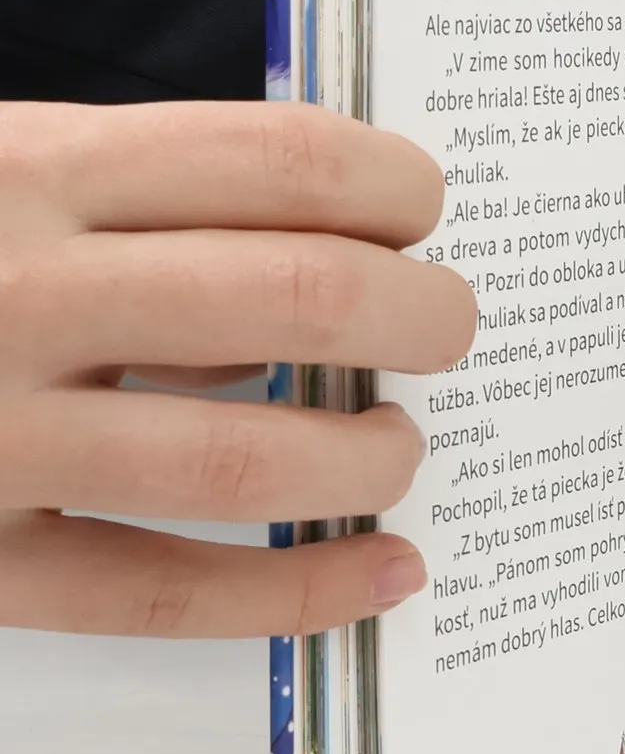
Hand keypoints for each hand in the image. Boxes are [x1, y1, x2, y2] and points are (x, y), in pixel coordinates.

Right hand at [0, 101, 475, 636]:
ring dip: (369, 455)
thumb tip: (346, 249)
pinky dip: (298, 592)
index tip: (424, 211)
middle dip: (421, 312)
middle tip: (450, 326)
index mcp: (30, 169)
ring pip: (243, 460)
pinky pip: (159, 597)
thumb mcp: (3, 170)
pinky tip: (387, 573)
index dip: (397, 185)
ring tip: (400, 444)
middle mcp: (14, 292)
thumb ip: (148, 201)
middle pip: (298, 294)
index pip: (281, 157)